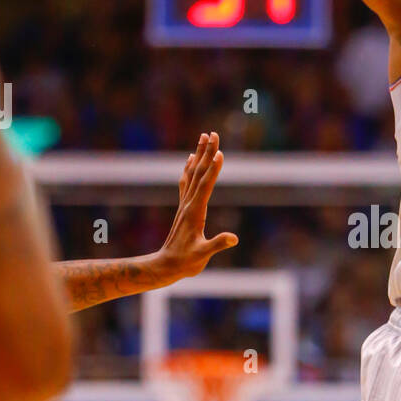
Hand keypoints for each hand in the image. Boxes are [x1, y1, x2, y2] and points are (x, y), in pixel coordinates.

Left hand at [153, 132, 238, 282]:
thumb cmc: (186, 262)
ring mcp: (185, 205)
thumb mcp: (203, 255)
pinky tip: (190, 160)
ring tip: (203, 138)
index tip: (220, 153)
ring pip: (192, 174)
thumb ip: (217, 245)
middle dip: (207, 153)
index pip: (206, 186)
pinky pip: (187, 183)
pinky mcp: (184, 209)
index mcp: (195, 212)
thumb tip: (234, 238)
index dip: (214, 170)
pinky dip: (189, 169)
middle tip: (212, 133)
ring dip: (199, 155)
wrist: (166, 266)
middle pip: (199, 173)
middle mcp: (188, 204)